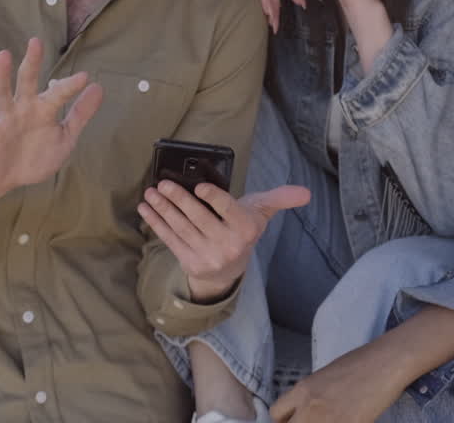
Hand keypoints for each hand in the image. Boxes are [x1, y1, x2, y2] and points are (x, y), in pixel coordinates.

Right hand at [0, 37, 103, 216]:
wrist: (7, 179)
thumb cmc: (36, 155)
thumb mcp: (66, 137)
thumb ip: (81, 114)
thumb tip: (99, 87)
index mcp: (44, 110)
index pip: (59, 94)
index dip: (71, 86)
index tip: (85, 77)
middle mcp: (24, 109)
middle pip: (27, 81)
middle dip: (32, 62)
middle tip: (36, 41)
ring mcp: (6, 120)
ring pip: (2, 93)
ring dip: (2, 75)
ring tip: (4, 55)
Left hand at [138, 180, 309, 299]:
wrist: (228, 270)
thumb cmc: (242, 230)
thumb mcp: (261, 213)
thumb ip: (280, 199)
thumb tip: (306, 193)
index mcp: (245, 229)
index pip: (229, 210)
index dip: (214, 199)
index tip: (200, 186)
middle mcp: (228, 245)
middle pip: (199, 218)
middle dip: (179, 199)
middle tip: (163, 184)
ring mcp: (207, 256)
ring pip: (182, 228)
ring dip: (164, 209)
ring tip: (151, 193)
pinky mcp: (189, 262)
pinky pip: (170, 239)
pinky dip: (156, 222)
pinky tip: (147, 208)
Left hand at [271, 343, 406, 422]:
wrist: (385, 363)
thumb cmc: (359, 364)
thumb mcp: (324, 376)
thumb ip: (310, 396)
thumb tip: (304, 412)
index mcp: (302, 390)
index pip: (276, 414)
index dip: (284, 422)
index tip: (294, 422)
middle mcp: (310, 407)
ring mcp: (329, 420)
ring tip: (332, 419)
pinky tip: (348, 420)